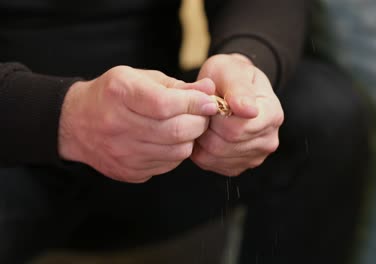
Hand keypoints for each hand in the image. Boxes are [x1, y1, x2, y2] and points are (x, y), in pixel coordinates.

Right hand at [58, 66, 217, 182]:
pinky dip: (177, 152)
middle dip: (199, 122)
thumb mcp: (141, 79)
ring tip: (186, 126)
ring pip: (177, 151)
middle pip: (175, 130)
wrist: (77, 123)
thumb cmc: (114, 95)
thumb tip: (209, 90)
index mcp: (120, 93)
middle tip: (202, 114)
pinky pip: (168, 165)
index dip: (194, 103)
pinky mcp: (129, 171)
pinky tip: (169, 140)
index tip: (208, 101)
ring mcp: (122, 153)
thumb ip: (177, 86)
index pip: (166, 104)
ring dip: (190, 138)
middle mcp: (118, 125)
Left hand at [191, 54, 283, 175]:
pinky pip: (210, 164)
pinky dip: (201, 149)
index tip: (211, 100)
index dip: (215, 116)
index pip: (237, 128)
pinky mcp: (238, 166)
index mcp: (272, 114)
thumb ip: (239, 88)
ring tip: (206, 119)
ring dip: (202, 138)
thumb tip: (249, 111)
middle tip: (204, 109)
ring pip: (215, 156)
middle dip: (206, 127)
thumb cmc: (231, 75)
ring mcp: (255, 156)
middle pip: (225, 145)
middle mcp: (269, 139)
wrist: (232, 86)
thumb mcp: (233, 70)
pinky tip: (206, 131)